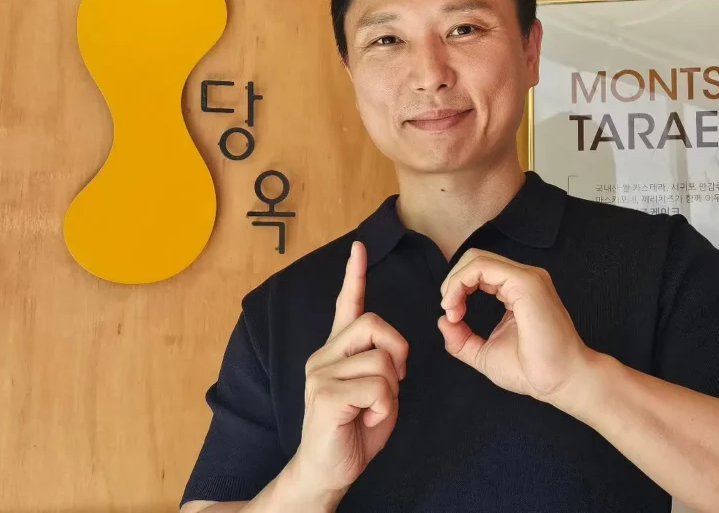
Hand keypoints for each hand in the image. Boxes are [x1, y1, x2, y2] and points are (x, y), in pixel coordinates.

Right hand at [286, 241, 408, 501]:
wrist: (327, 472)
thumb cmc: (354, 433)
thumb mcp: (376, 392)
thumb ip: (382, 365)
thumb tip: (393, 353)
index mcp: (336, 352)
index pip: (346, 306)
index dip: (355, 276)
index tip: (359, 247)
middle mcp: (323, 356)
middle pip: (374, 324)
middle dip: (398, 349)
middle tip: (396, 379)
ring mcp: (320, 374)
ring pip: (381, 361)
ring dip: (391, 391)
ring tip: (373, 410)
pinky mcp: (325, 395)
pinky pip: (377, 387)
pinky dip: (385, 407)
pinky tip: (367, 420)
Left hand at [437, 248, 593, 403]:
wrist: (559, 382)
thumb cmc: (532, 370)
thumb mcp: (484, 353)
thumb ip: (462, 338)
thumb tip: (443, 320)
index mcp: (516, 291)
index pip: (479, 272)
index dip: (457, 288)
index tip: (452, 317)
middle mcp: (523, 279)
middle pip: (475, 259)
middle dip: (453, 281)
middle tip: (449, 310)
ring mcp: (526, 278)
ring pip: (476, 259)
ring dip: (454, 282)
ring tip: (452, 309)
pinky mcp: (526, 282)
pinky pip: (482, 267)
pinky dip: (461, 282)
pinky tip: (457, 306)